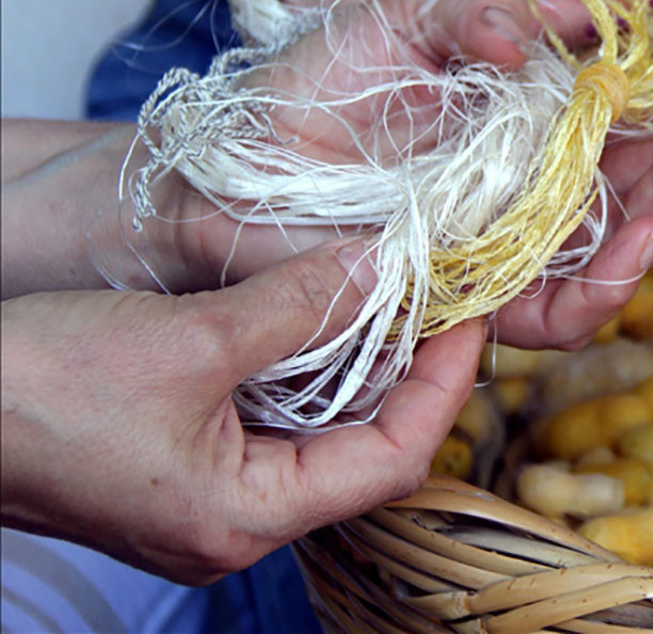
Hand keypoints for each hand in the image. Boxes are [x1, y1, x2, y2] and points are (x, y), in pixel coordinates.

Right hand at [0, 238, 484, 583]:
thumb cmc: (34, 392)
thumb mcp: (188, 340)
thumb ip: (297, 307)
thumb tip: (385, 272)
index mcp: (247, 517)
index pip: (393, 460)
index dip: (444, 385)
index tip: (469, 317)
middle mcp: (235, 521)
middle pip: (361, 448)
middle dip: (405, 370)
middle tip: (436, 299)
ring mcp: (205, 496)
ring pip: (316, 430)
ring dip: (353, 362)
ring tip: (390, 295)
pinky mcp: (179, 462)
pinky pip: (268, 419)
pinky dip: (301, 366)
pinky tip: (317, 315)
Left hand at [161, 0, 652, 349]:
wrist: (241, 173)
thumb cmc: (315, 91)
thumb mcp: (392, 22)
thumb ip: (470, 7)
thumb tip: (541, 17)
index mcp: (545, 130)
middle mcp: (548, 197)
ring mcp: (519, 252)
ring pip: (624, 253)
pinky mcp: (483, 302)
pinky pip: (559, 311)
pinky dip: (600, 282)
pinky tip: (631, 237)